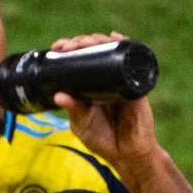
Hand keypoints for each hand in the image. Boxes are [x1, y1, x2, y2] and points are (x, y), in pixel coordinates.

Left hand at [50, 32, 160, 178]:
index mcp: (88, 86)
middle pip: (94, 50)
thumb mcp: (83, 124)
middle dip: (82, 41)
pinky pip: (132, 61)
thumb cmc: (103, 140)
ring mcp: (120, 78)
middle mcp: (104, 78)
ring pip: (111, 50)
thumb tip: (58, 96)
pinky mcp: (135, 83)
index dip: (69, 49)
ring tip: (88, 40)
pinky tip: (116, 37)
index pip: (77, 61)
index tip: (58, 47)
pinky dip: (125, 45)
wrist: (128, 154)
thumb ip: (74, 110)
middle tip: (71, 45)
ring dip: (99, 40)